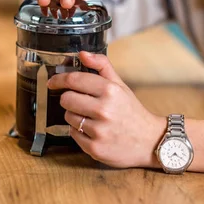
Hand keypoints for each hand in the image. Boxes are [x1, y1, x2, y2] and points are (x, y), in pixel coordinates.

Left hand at [47, 51, 165, 167]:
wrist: (150, 141)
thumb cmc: (132, 111)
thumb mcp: (121, 85)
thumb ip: (102, 66)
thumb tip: (82, 54)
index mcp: (110, 91)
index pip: (74, 80)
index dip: (59, 79)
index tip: (53, 81)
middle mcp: (104, 110)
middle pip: (66, 99)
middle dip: (69, 99)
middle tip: (80, 102)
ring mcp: (99, 131)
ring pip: (68, 117)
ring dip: (75, 116)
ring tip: (91, 118)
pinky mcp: (95, 149)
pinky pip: (73, 135)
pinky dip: (79, 132)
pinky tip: (93, 131)